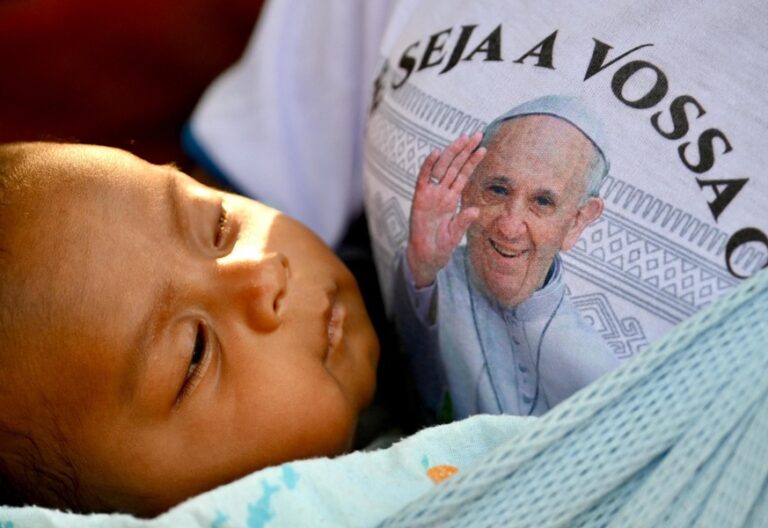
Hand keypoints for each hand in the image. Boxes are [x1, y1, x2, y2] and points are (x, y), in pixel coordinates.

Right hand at [406, 132, 485, 287]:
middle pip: (455, 166)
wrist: (425, 257)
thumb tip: (476, 210)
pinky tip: (436, 152)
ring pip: (442, 168)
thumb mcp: (456, 234)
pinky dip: (428, 165)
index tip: (483, 147)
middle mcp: (442, 193)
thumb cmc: (440, 246)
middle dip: (465, 150)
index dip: (473, 161)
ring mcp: (430, 194)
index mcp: (452, 199)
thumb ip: (464, 221)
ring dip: (452, 152)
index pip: (464, 175)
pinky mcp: (419, 199)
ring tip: (463, 138)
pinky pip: (423, 179)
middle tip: (477, 134)